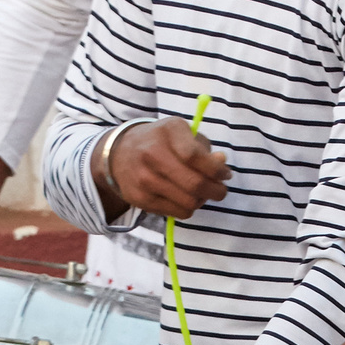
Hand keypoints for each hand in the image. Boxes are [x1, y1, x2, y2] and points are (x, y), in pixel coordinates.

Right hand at [97, 118, 229, 220]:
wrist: (119, 154)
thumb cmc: (161, 142)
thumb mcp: (183, 134)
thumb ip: (205, 149)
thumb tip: (221, 163)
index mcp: (167, 131)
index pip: (195, 156)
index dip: (217, 170)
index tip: (225, 175)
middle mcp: (152, 153)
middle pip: (194, 184)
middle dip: (216, 191)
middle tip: (220, 190)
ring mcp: (144, 178)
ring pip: (189, 203)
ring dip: (202, 201)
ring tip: (201, 193)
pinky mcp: (141, 199)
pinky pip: (178, 212)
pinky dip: (188, 208)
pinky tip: (184, 197)